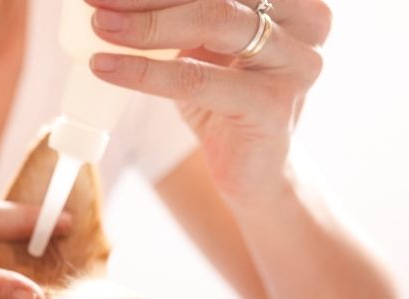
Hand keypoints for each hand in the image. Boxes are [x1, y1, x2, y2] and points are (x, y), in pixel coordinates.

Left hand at [85, 0, 330, 203]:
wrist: (254, 172)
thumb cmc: (225, 100)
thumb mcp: (205, 45)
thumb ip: (182, 13)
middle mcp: (307, 21)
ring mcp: (295, 63)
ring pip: (211, 23)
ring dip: (146, 23)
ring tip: (101, 26)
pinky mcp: (272, 106)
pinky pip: (197, 79)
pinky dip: (145, 72)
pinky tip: (107, 67)